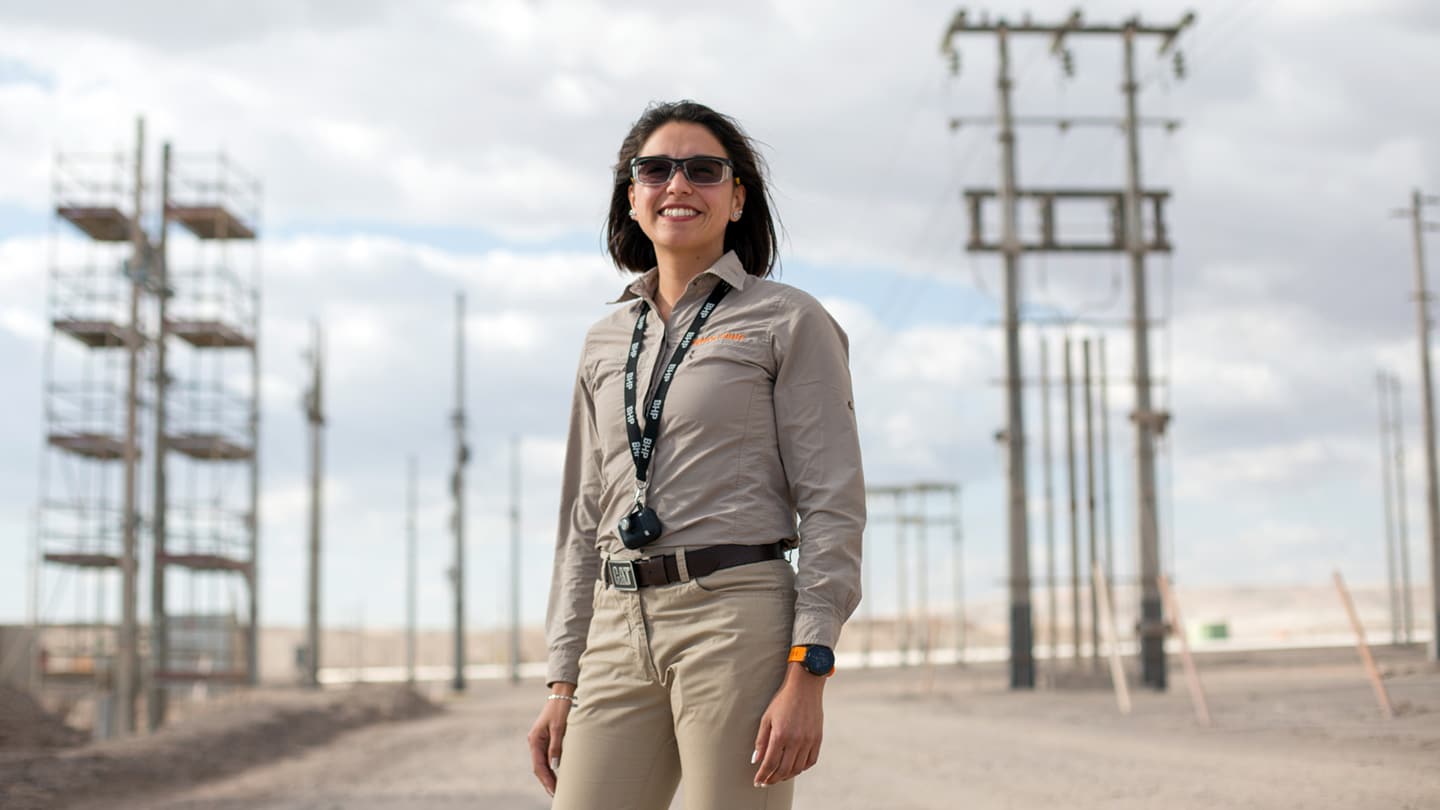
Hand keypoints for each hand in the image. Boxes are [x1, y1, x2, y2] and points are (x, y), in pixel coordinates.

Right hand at [527, 683, 575, 796]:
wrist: (562, 694)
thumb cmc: (560, 709)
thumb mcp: (558, 727)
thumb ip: (555, 746)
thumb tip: (554, 766)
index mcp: (535, 740)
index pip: (538, 766)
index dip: (546, 780)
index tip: (553, 790)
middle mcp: (535, 742)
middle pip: (539, 767)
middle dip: (547, 781)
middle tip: (556, 794)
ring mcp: (540, 741)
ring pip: (543, 763)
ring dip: (549, 775)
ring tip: (557, 788)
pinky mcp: (547, 738)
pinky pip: (547, 757)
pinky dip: (551, 767)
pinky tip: (557, 774)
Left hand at [752, 663, 824, 787]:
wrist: (805, 687)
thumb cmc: (783, 701)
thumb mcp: (767, 718)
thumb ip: (761, 741)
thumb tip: (756, 761)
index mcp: (780, 735)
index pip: (770, 764)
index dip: (763, 775)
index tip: (757, 781)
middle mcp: (796, 740)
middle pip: (784, 770)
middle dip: (773, 779)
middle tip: (766, 782)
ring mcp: (809, 741)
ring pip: (798, 768)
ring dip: (786, 776)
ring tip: (778, 776)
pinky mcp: (818, 739)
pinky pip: (810, 761)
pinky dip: (801, 768)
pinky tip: (793, 768)